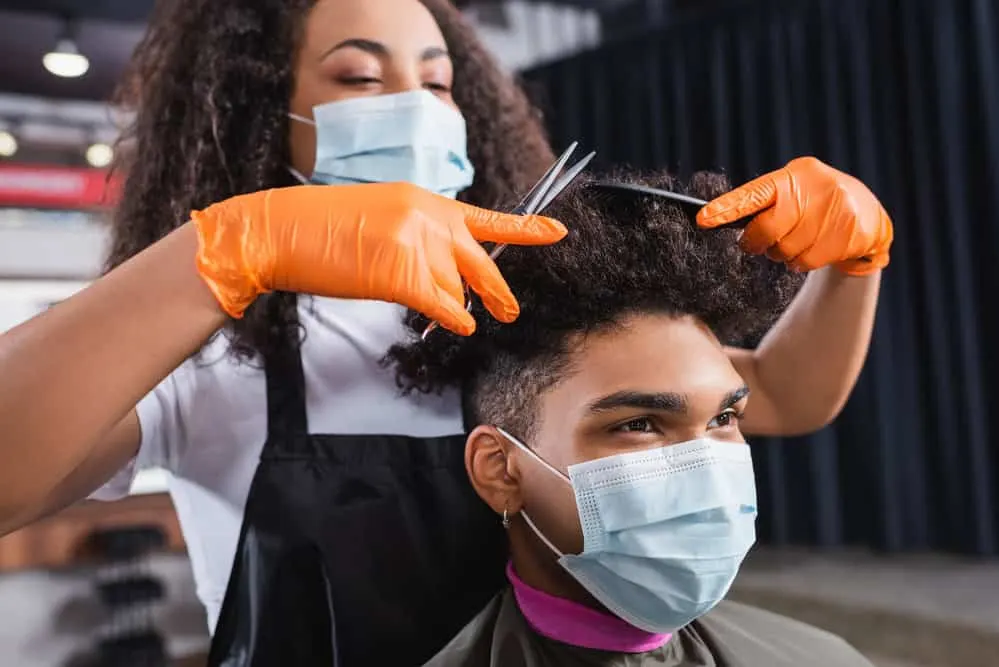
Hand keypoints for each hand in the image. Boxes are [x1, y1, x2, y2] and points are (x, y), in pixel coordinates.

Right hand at [191, 183, 565, 334]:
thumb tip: (448, 273)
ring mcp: (418, 244)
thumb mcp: (382, 218)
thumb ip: (421, 237)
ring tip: (437, 312)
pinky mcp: (404, 274)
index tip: (559, 233)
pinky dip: (453, 320)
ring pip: (457, 290)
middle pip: (481, 263)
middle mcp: (429, 218)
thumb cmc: (322, 231)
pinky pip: (445, 306)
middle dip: (497, 292)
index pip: (486, 219)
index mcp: (426, 201)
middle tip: (509, 311)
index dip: (526, 230)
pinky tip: (454, 325)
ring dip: (451, 307)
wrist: (281, 232)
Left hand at [696, 157, 892, 274]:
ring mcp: (835, 210)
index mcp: (793, 176)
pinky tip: (812, 250)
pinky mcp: (849, 232)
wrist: (867, 214)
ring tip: (795, 242)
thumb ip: (767, 204)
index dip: (727, 208)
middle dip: (755, 242)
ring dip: (782, 254)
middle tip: (755, 245)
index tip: (702, 219)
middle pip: (767, 228)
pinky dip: (801, 263)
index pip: (754, 193)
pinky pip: (806, 262)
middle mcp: (814, 188)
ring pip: (785, 250)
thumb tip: (729, 224)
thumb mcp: (793, 192)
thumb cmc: (814, 203)